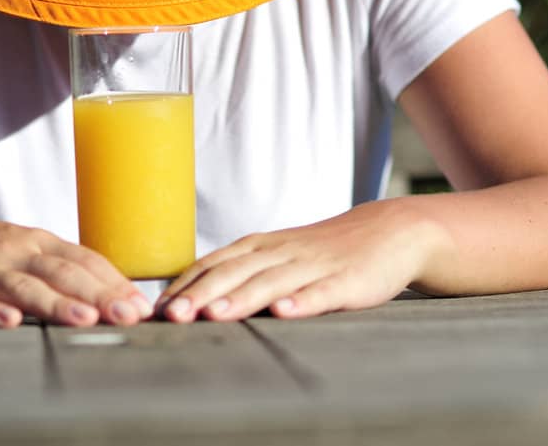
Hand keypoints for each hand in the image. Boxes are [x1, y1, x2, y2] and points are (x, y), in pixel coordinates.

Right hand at [0, 202, 150, 328]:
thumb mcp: (21, 248)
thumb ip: (58, 267)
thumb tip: (108, 291)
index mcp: (37, 243)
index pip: (84, 261)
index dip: (114, 283)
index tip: (142, 306)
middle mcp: (16, 253)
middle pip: (64, 274)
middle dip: (100, 295)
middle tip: (130, 317)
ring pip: (25, 288)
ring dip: (56, 304)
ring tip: (84, 319)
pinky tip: (7, 322)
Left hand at [156, 200, 434, 322]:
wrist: (389, 231)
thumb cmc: (325, 250)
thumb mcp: (279, 254)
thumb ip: (243, 272)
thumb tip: (194, 297)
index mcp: (262, 247)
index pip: (214, 264)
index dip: (185, 285)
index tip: (157, 308)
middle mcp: (281, 252)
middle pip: (235, 272)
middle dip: (201, 294)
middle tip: (173, 317)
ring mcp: (314, 266)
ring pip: (271, 282)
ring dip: (241, 299)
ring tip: (215, 315)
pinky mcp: (346, 281)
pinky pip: (321, 292)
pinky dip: (302, 301)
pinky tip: (285, 312)